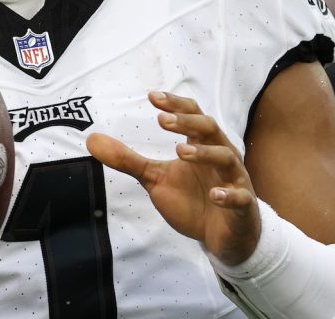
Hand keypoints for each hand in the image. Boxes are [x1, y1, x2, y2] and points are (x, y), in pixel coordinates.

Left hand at [87, 91, 260, 265]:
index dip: (175, 105)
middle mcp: (220, 155)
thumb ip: (127, 160)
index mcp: (201, 145)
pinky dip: (229, 195)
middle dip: (187, 122)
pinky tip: (215, 195)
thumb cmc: (192, 201)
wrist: (222, 237)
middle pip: (210, 128)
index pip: (193, 114)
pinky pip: (240, 197)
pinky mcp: (243, 206)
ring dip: (204, 153)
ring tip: (179, 152)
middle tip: (162, 120)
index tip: (152, 97)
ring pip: (226, 156)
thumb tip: (91, 140)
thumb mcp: (155, 179)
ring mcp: (234, 179)